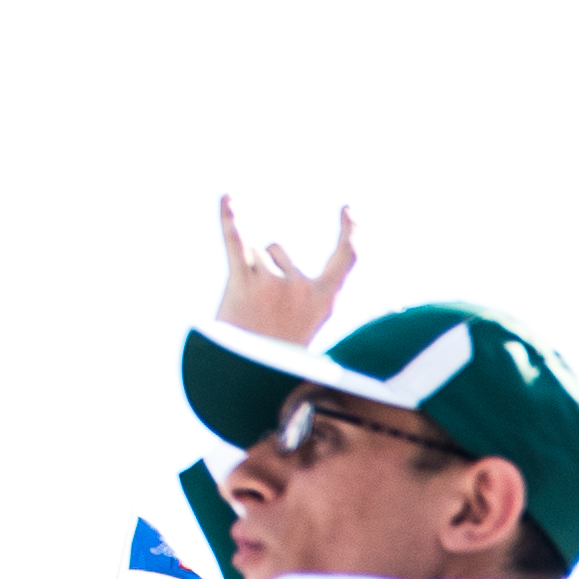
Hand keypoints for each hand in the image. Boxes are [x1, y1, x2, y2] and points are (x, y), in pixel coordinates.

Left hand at [216, 197, 358, 347]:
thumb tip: (277, 251)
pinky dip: (230, 218)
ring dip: (244, 272)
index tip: (348, 210)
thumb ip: (304, 292)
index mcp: (325, 300)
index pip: (348, 257)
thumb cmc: (274, 352)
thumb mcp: (306, 325)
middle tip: (259, 309)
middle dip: (266, 266)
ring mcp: (272, 282)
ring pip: (253, 253)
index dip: (350, 231)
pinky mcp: (242, 282)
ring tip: (241, 307)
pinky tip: (228, 198)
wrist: (244, 380)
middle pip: (278, 251)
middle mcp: (302, 287)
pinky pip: (236, 241)